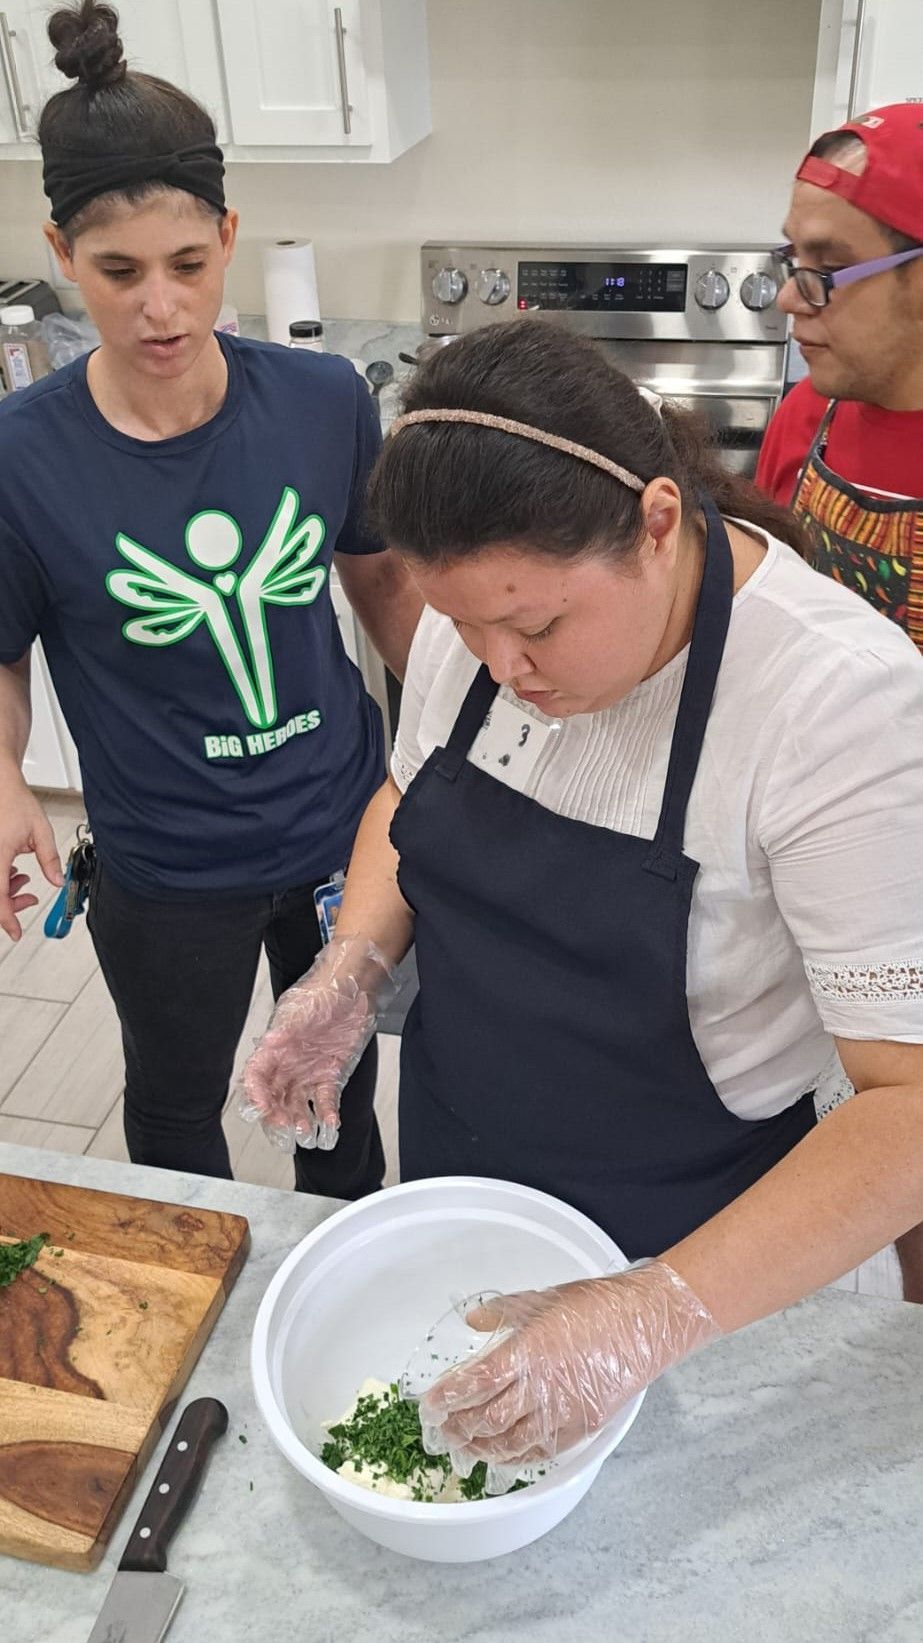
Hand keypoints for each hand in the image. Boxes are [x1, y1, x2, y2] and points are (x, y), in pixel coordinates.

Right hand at [0, 773, 63, 940]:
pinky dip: (0, 880)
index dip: (7, 919)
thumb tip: (57, 881)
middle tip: (29, 900)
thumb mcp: (40, 831)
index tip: (16, 932)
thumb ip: (50, 859)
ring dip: (5, 892)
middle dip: (10, 906)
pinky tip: (13, 871)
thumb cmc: (14, 801)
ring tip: (23, 879)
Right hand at [239, 933, 397, 1153]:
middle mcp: (288, 1064)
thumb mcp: (300, 1010)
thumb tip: (269, 1042)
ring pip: (297, 1103)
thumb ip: (286, 1029)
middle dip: (276, 1116)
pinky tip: (330, 1125)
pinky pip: (325, 1099)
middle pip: (274, 1096)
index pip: (256, 1076)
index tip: (261, 1109)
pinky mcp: (330, 1074)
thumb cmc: (321, 993)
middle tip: (284, 1130)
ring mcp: (308, 1071)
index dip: (255, 1095)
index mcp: (274, 1048)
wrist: (350, 989)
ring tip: (307, 1134)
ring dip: (300, 1120)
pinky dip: (326, 1114)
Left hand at [418, 1262, 719, 1472]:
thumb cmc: (594, 1307)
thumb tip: (472, 1322)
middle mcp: (544, 1385)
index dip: (450, 1397)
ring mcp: (564, 1410)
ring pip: (512, 1443)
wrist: (643, 1324)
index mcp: (530, 1350)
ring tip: (465, 1445)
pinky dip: (516, 1457)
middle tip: (442, 1429)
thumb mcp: (541, 1300)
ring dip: (482, 1447)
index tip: (430, 1405)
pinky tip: (501, 1455)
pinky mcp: (582, 1427)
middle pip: (488, 1419)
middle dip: (459, 1427)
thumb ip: (503, 1313)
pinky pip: (541, 1451)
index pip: (478, 1381)